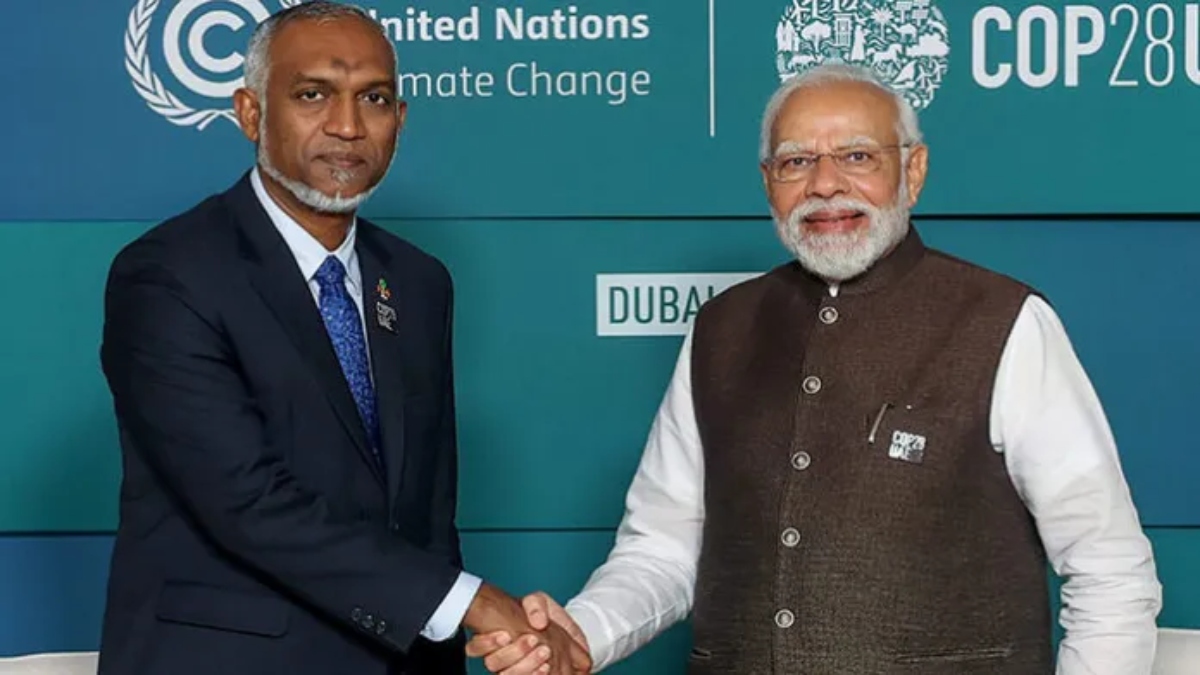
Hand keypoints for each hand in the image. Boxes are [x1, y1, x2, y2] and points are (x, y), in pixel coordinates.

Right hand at [466, 591, 589, 673]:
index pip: (475, 647)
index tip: (506, 635)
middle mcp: (500, 657)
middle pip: (492, 663)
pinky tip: (546, 667)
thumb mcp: (540, 603)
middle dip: (513, 652)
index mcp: (495, 637)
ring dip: (526, 665)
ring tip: (545, 651)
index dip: (486, 644)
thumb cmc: (547, 620)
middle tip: (533, 640)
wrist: (566, 637)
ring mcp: (513, 670)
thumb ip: (535, 605)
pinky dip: (534, 674)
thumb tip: (537, 622)